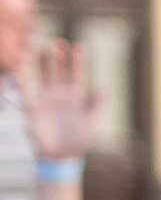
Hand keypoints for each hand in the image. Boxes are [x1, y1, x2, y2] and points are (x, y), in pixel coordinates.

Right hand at [25, 39, 96, 160]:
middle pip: (58, 71)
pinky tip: (17, 71)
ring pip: (43, 77)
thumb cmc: (80, 140)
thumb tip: (105, 88)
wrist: (63, 157)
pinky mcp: (33, 109)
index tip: (78, 46)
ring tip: (38, 48)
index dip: (77, 61)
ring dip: (41, 64)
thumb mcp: (92, 123)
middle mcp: (60, 94)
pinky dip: (21, 83)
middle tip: (57, 42)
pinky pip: (26, 93)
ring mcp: (46, 99)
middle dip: (58, 57)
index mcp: (77, 96)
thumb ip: (97, 105)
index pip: (77, 74)